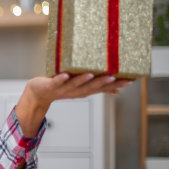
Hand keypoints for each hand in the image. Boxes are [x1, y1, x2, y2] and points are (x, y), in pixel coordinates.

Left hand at [16, 73, 132, 136]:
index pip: (102, 89)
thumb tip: (116, 89)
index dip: (115, 85)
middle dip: (102, 83)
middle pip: (90, 88)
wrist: (38, 94)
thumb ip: (96, 87)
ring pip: (74, 85)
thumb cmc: (62, 86)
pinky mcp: (50, 85)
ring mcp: (62, 89)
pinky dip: (61, 79)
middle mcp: (75, 91)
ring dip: (83, 80)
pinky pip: (56, 82)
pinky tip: (65, 74)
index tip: (130, 80)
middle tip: (115, 77)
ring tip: (92, 74)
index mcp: (83, 91)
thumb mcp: (81, 88)